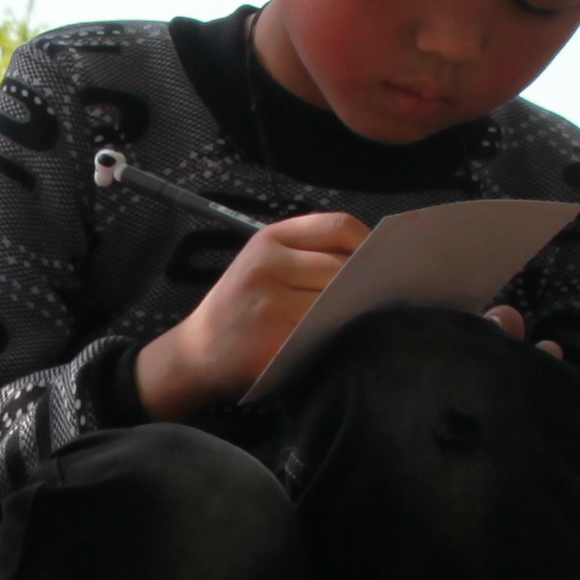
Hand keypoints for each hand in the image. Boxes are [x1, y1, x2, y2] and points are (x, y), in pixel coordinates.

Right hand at [136, 211, 365, 418]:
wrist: (195, 354)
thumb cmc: (238, 309)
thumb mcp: (261, 264)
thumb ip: (307, 254)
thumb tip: (375, 262)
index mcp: (269, 239)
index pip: (338, 226)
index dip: (369, 243)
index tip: (384, 262)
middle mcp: (267, 265)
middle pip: (343, 267)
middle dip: (365, 285)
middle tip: (380, 301)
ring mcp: (269, 304)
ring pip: (339, 303)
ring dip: (354, 315)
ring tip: (358, 322)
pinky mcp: (274, 341)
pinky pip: (326, 334)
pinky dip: (338, 338)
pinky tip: (339, 342)